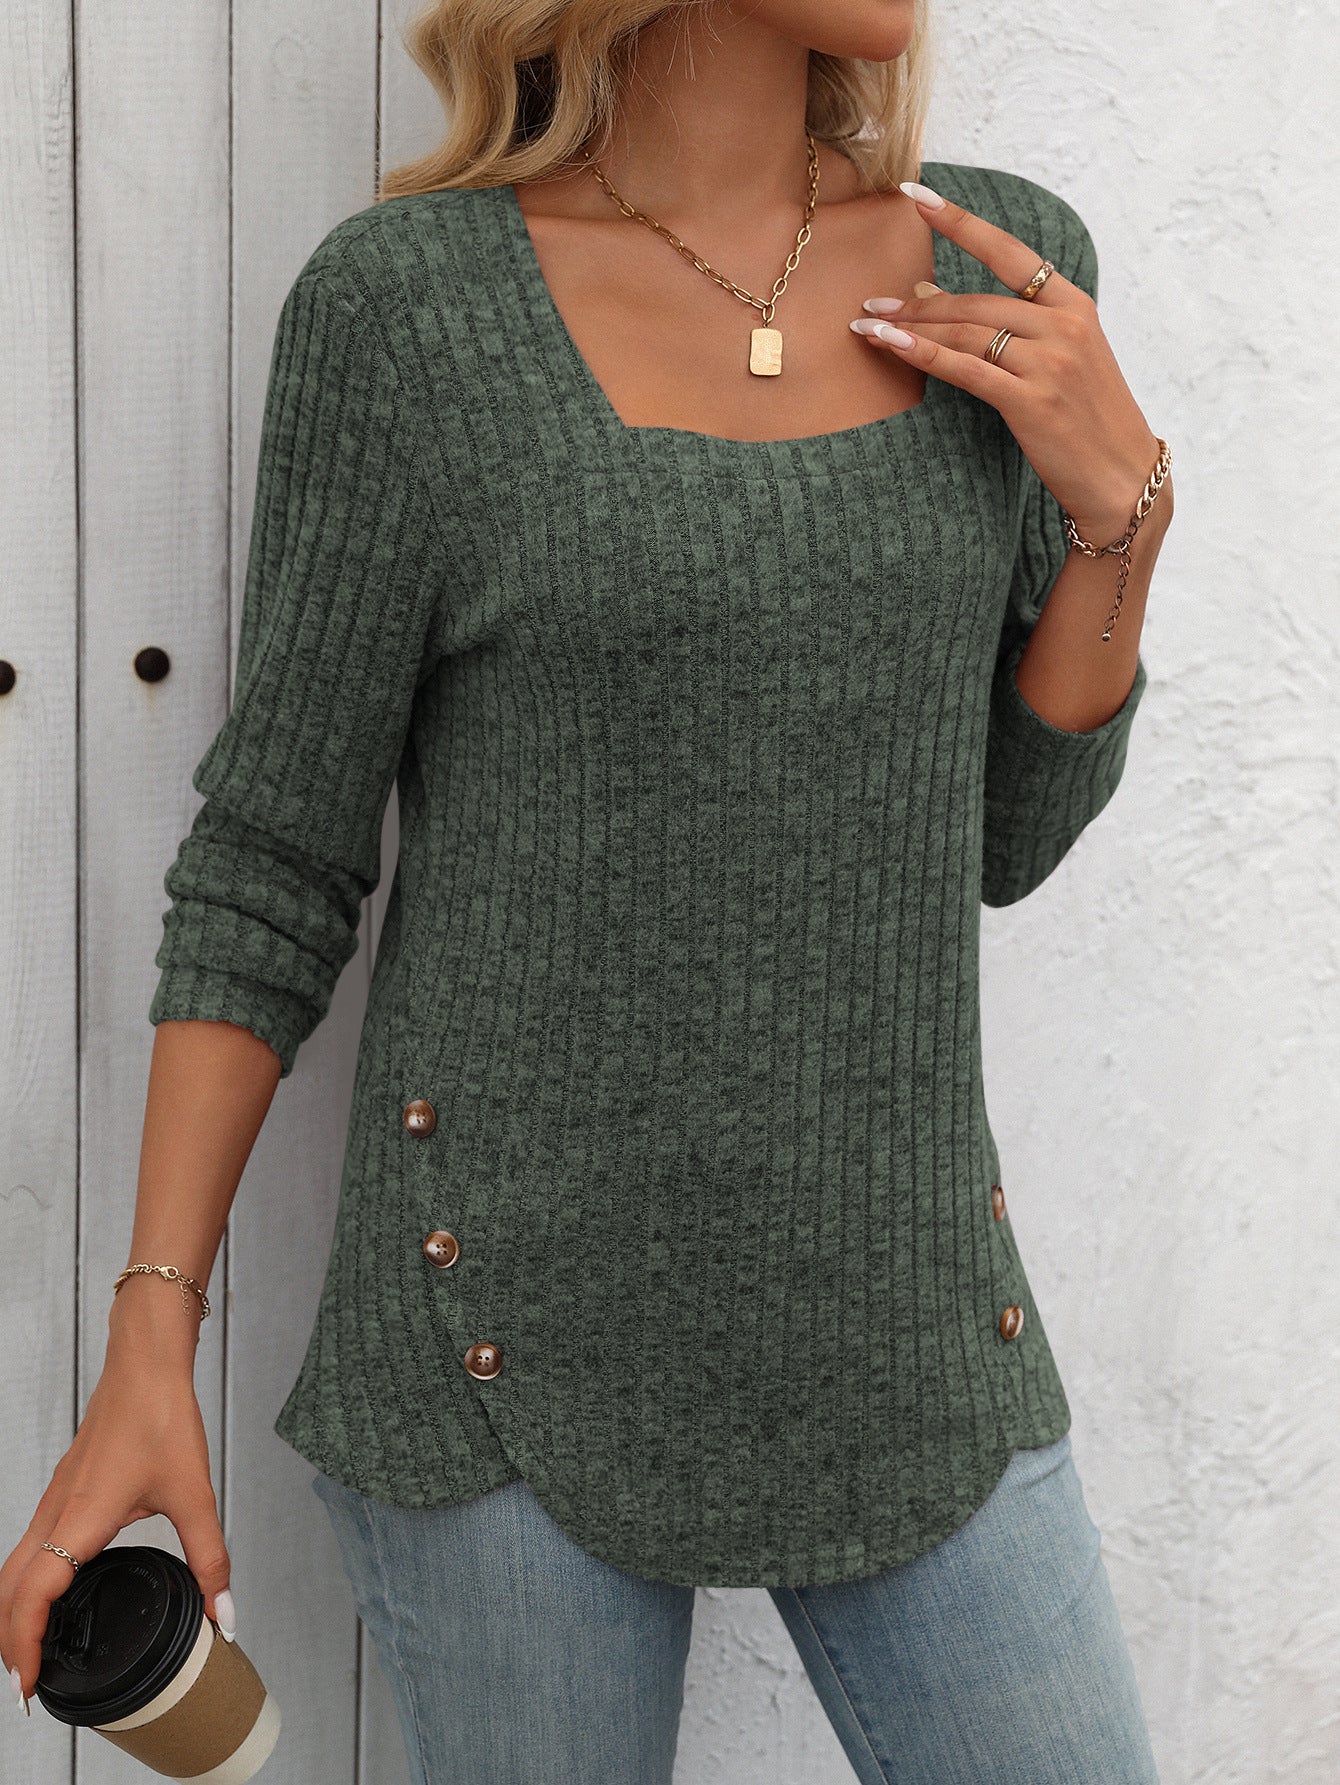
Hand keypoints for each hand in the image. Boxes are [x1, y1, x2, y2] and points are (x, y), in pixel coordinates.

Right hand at [0, 1339, 233, 1711]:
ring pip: (13, 1567)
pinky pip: (27, 1546)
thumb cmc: (163, 1418)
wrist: (144, 1364)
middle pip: (9, 1590)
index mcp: (80, 1521)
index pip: (32, 1597)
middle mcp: (55, 1513)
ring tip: (34, 1650)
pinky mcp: (62, 1490)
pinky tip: (53, 1593)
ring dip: (14, 1612)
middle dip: (10, 1641)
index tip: (27, 1689)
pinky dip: (26, 1582)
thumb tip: (224, 1616)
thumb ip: (209, 1559)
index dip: (23, 1647)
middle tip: (27, 1685)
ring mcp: (53, 1500)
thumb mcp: (194, 1494)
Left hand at [850, 179, 1163, 542]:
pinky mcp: (1032, 400)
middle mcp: (1065, 325)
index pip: (1009, 253)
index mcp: (1074, 306)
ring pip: (966, 332)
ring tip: (867, 326)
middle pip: (975, 302)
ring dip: (910, 328)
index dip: (960, 222)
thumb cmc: (1085, 420)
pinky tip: (890, 344)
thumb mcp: (1058, 361)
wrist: (1122, 477)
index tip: (916, 196)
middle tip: (871, 303)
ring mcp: (1051, 362)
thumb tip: (928, 294)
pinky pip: (967, 369)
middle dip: (917, 304)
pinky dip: (924, 355)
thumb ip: (1006, 327)